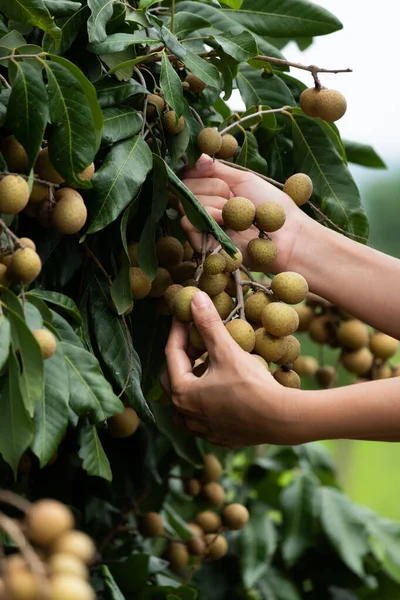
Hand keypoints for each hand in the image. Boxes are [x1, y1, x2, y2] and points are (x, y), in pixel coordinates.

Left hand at [163, 291, 304, 447]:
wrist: (281, 420)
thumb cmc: (251, 385)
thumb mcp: (227, 351)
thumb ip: (209, 324)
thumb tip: (196, 298)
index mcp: (182, 393)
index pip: (172, 353)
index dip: (179, 330)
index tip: (186, 314)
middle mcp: (185, 414)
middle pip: (173, 377)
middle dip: (183, 355)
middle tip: (197, 339)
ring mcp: (201, 429)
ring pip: (186, 400)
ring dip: (192, 379)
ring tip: (207, 363)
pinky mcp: (218, 436)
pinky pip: (202, 415)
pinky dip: (205, 398)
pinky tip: (221, 387)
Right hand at [181, 155, 310, 272]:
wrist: (284, 233)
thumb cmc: (270, 206)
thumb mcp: (243, 179)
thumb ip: (217, 168)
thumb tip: (198, 156)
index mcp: (213, 191)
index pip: (189, 174)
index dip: (197, 169)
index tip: (209, 167)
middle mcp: (205, 206)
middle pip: (187, 186)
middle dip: (213, 188)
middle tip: (233, 198)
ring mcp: (202, 225)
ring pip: (188, 203)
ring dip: (215, 204)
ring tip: (235, 214)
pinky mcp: (202, 243)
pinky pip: (188, 223)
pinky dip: (208, 216)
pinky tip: (225, 221)